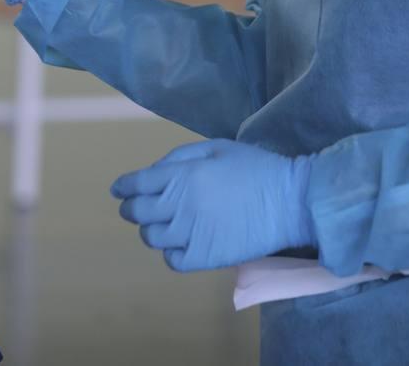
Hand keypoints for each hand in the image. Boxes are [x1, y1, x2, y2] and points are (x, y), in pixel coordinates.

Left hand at [111, 139, 313, 271]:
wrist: (289, 201)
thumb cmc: (255, 168)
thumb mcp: (217, 147)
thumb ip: (181, 156)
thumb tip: (155, 171)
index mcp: (182, 175)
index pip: (136, 183)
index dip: (123, 187)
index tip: (119, 190)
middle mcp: (180, 205)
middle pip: (137, 212)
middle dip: (131, 208)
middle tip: (135, 208)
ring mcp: (190, 233)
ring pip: (152, 237)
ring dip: (152, 230)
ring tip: (162, 225)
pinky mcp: (205, 257)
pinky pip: (172, 260)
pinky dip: (171, 252)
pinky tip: (181, 243)